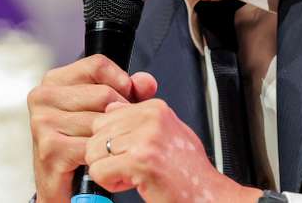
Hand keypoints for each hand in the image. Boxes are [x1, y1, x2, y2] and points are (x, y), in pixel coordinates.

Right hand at [27, 54, 157, 202]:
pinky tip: (101, 159)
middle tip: (118, 131)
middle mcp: (43, 97)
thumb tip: (146, 81)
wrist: (68, 189)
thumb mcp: (107, 109)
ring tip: (108, 146)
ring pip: (101, 119)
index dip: (121, 82)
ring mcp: (43, 122)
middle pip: (103, 93)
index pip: (97, 65)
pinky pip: (94, 144)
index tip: (126, 97)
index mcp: (54, 81)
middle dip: (120, 113)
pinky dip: (104, 155)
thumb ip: (129, 90)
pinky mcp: (50, 147)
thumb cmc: (83, 144)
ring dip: (112, 137)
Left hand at [84, 98, 262, 202]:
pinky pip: (99, 171)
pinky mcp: (140, 161)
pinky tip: (134, 184)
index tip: (134, 153)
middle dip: (108, 155)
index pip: (106, 116)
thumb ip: (140, 120)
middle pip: (96, 133)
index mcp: (156, 109)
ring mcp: (146, 138)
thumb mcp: (168, 134)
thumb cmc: (189, 172)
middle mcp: (151, 118)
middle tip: (132, 167)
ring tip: (134, 175)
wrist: (208, 197)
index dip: (114, 141)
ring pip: (94, 152)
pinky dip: (111, 184)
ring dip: (109, 170)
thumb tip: (111, 108)